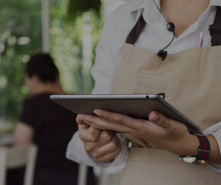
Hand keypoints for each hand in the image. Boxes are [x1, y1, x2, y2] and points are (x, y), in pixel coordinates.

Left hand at [77, 110, 198, 156]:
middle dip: (95, 121)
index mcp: (141, 127)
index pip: (121, 120)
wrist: (179, 144)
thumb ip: (162, 119)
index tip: (95, 110)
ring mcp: (134, 130)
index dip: (108, 115)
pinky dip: (107, 123)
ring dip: (98, 122)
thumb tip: (152, 112)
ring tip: (85, 117)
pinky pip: (118, 127)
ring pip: (112, 126)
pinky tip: (101, 119)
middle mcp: (134, 129)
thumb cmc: (175, 133)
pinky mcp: (135, 129)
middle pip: (111, 124)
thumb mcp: (172, 125)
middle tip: (80, 116)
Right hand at [77, 115, 121, 161]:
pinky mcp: (104, 158)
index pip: (92, 135)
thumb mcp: (88, 120)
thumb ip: (85, 117)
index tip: (101, 121)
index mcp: (83, 136)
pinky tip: (113, 140)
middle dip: (110, 130)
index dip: (100, 126)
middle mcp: (88, 147)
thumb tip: (79, 117)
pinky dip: (118, 144)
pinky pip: (117, 151)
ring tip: (111, 134)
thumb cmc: (93, 125)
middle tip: (108, 127)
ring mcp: (96, 154)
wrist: (95, 137)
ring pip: (113, 144)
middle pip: (106, 137)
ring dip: (115, 137)